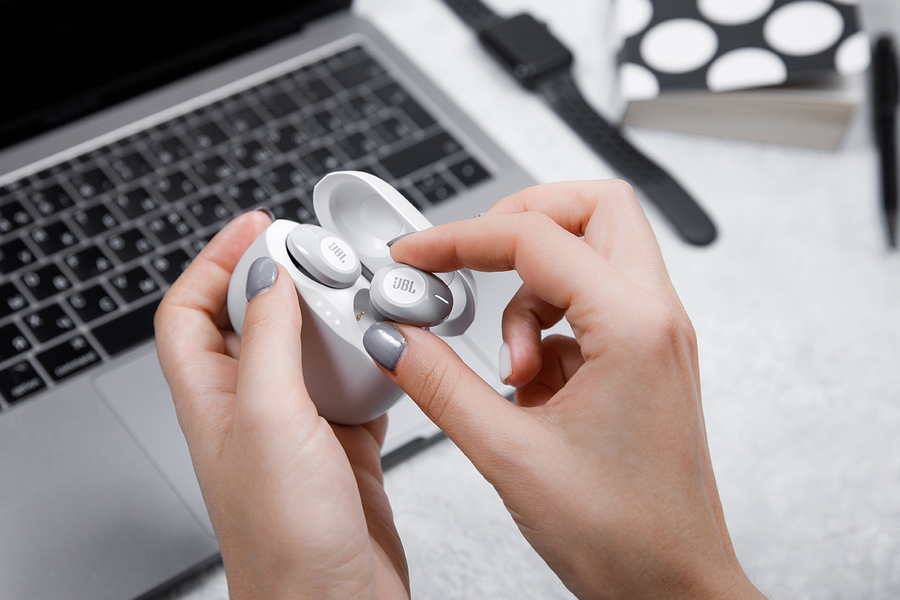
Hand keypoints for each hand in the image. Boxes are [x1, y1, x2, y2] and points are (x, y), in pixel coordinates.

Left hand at [155, 211, 408, 598]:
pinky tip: (394, 356)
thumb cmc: (288, 540)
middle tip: (323, 255)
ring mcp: (298, 428)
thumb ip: (269, 341)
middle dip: (286, 280)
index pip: (190, 310)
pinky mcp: (342, 446)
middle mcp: (252, 410)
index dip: (216, 261)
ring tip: (362, 296)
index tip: (259, 227)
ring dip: (335, 319)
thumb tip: (271, 275)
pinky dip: (374, 363)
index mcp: (214, 400)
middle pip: (253, 321)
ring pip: (310, 350)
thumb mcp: (270, 419)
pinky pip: (355, 386)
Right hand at [363, 181, 762, 598]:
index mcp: (633, 327)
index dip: (460, 238)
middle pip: (593, 209)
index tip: (416, 256)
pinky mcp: (643, 361)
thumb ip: (440, 383)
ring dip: (531, 292)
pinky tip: (528, 389)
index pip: (535, 237)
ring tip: (511, 368)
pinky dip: (547, 328)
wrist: (675, 590)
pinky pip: (588, 309)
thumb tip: (396, 337)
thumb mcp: (508, 454)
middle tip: (473, 260)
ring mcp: (655, 339)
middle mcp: (655, 320)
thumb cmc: (624, 537)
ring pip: (591, 255)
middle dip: (522, 222)